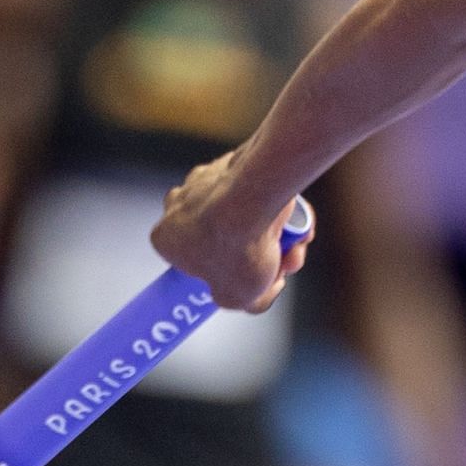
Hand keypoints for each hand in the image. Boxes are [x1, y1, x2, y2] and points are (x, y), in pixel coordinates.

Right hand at [151, 151, 309, 311]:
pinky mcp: (234, 163)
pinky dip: (280, 209)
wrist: (257, 194)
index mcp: (166, 239)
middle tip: (283, 264)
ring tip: (296, 243)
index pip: (195, 263)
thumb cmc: (237, 246)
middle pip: (224, 238)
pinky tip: (298, 221)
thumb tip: (257, 295)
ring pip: (245, 214)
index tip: (250, 278)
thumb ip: (242, 302)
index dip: (226, 274)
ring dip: (274, 234)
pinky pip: (259, 193)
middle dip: (258, 254)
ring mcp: (205, 180)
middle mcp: (178, 205)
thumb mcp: (239, 298)